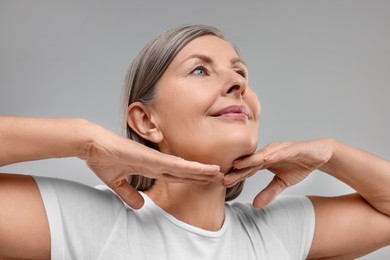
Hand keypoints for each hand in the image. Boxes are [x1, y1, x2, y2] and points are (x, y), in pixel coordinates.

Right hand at [81, 126, 221, 208]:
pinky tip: (203, 169)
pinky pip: (174, 164)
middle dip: (203, 175)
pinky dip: (190, 167)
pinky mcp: (151, 157)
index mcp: (151, 167)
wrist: (91, 144)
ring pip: (184, 167)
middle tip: (221, 178)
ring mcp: (155, 159)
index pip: (177, 175)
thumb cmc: (103, 158)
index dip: (193, 178)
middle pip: (185, 171)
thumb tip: (139, 205)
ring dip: (202, 171)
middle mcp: (156, 163)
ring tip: (219, 173)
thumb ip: (129, 194)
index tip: (207, 181)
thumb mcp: (117, 182)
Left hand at [223, 139, 332, 207]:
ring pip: (263, 155)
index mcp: (264, 160)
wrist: (319, 155)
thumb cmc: (298, 165)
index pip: (248, 169)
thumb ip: (269, 192)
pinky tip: (265, 159)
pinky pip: (281, 151)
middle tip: (224, 177)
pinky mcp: (293, 148)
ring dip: (250, 160)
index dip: (236, 176)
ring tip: (238, 165)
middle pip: (250, 162)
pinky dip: (273, 155)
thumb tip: (255, 206)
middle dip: (237, 170)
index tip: (223, 184)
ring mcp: (280, 148)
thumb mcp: (283, 182)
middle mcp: (269, 152)